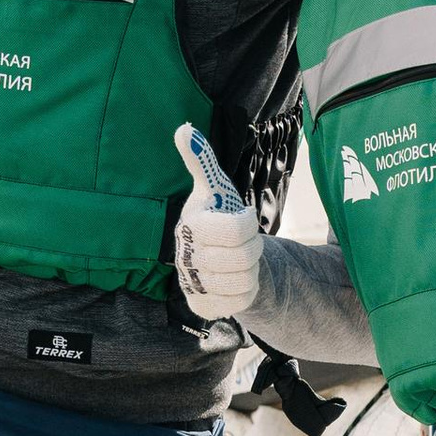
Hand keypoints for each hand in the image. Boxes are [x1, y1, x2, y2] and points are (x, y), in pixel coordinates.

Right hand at [173, 123, 260, 319]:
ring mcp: (193, 283)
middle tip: (241, 242)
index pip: (240, 228)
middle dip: (252, 248)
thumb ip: (201, 159)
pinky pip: (240, 302)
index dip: (248, 224)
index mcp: (191, 224)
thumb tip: (183, 130)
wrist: (214, 254)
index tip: (239, 219)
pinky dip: (246, 291)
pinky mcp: (202, 306)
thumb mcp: (214, 186)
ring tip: (237, 260)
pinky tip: (233, 280)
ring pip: (245, 281)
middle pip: (245, 257)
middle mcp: (185, 256)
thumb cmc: (216, 215)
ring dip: (250, 270)